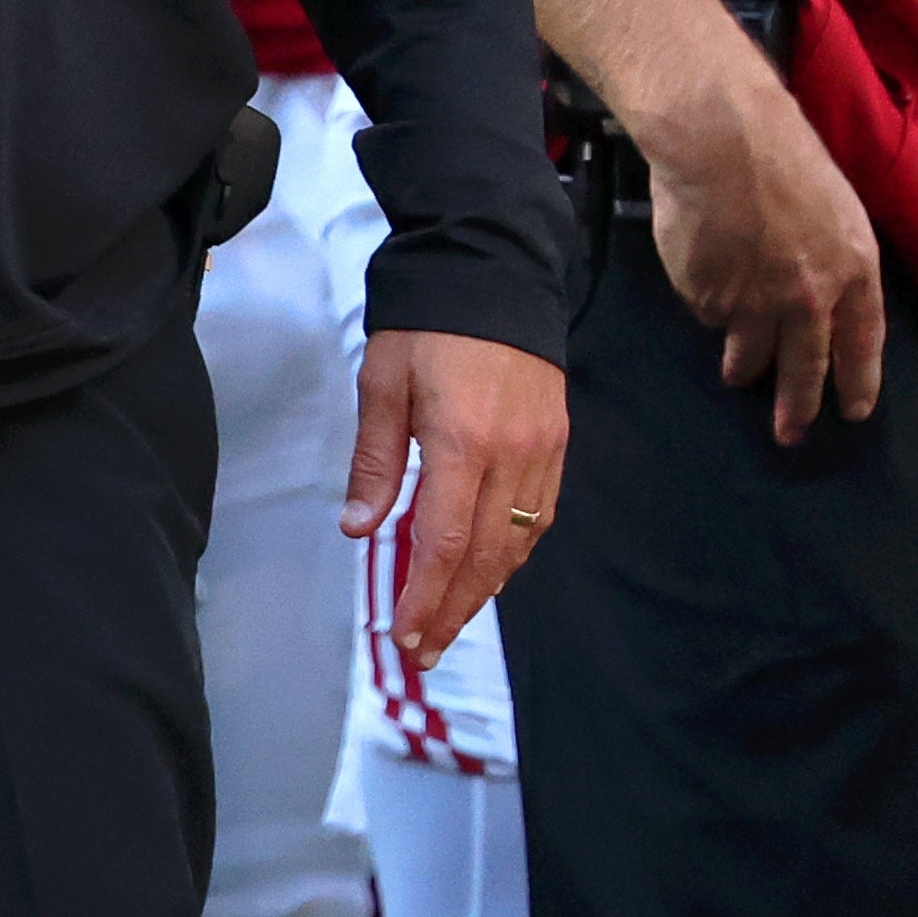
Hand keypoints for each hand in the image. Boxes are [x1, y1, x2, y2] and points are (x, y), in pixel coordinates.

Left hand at [343, 330, 566, 668]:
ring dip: (485, 589)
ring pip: (518, 543)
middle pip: (485, 557)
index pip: (444, 543)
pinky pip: (540, 515)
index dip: (426, 597)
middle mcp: (512, 455)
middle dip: (454, 610)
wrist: (494, 267)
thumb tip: (360, 530)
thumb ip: (374, 461)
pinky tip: (490, 568)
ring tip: (451, 620)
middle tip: (425, 648)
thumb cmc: (427, 322)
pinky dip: (514, 551)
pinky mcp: (557, 441)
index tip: (406, 634)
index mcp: (463, 442)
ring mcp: (542, 450)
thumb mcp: (383, 383)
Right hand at [637, 57, 882, 443]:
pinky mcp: (708, 299)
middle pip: (806, 369)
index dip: (857, 383)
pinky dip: (711, 306)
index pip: (861, 345)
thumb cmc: (783, 154)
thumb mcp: (836, 206)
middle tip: (791, 434)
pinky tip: (706, 273)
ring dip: (745, 367)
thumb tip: (824, 300)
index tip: (851, 412)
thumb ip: (836, 261)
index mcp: (853, 271)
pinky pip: (710, 315)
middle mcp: (809, 299)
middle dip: (799, 408)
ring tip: (739, 373)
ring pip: (750, 355)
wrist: (721, 138)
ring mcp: (755, 304)